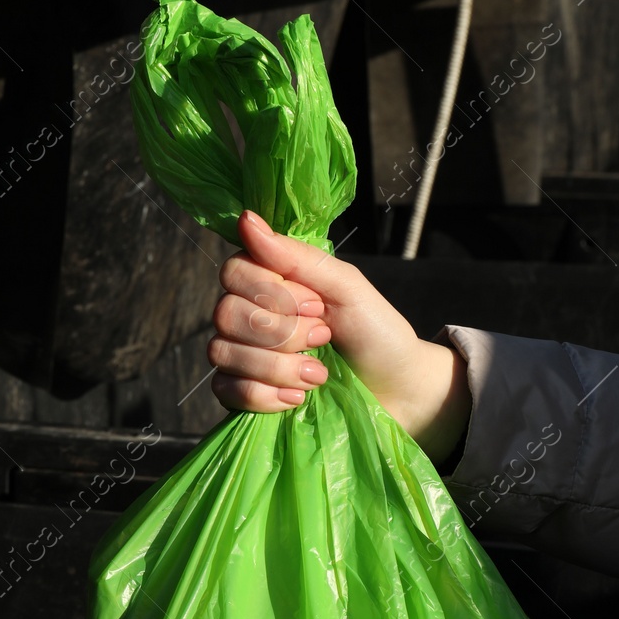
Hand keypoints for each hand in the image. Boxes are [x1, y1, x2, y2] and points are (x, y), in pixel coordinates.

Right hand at [208, 210, 471, 463]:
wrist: (395, 388)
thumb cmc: (375, 332)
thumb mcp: (346, 287)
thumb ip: (298, 257)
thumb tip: (247, 220)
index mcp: (269, 282)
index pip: (233, 272)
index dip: (271, 292)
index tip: (316, 305)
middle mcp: (247, 315)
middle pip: (225, 313)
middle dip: (280, 332)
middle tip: (323, 338)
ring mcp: (241, 356)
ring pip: (223, 352)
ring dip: (277, 367)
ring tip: (318, 374)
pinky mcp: (243, 394)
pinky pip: (225, 390)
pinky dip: (263, 396)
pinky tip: (297, 398)